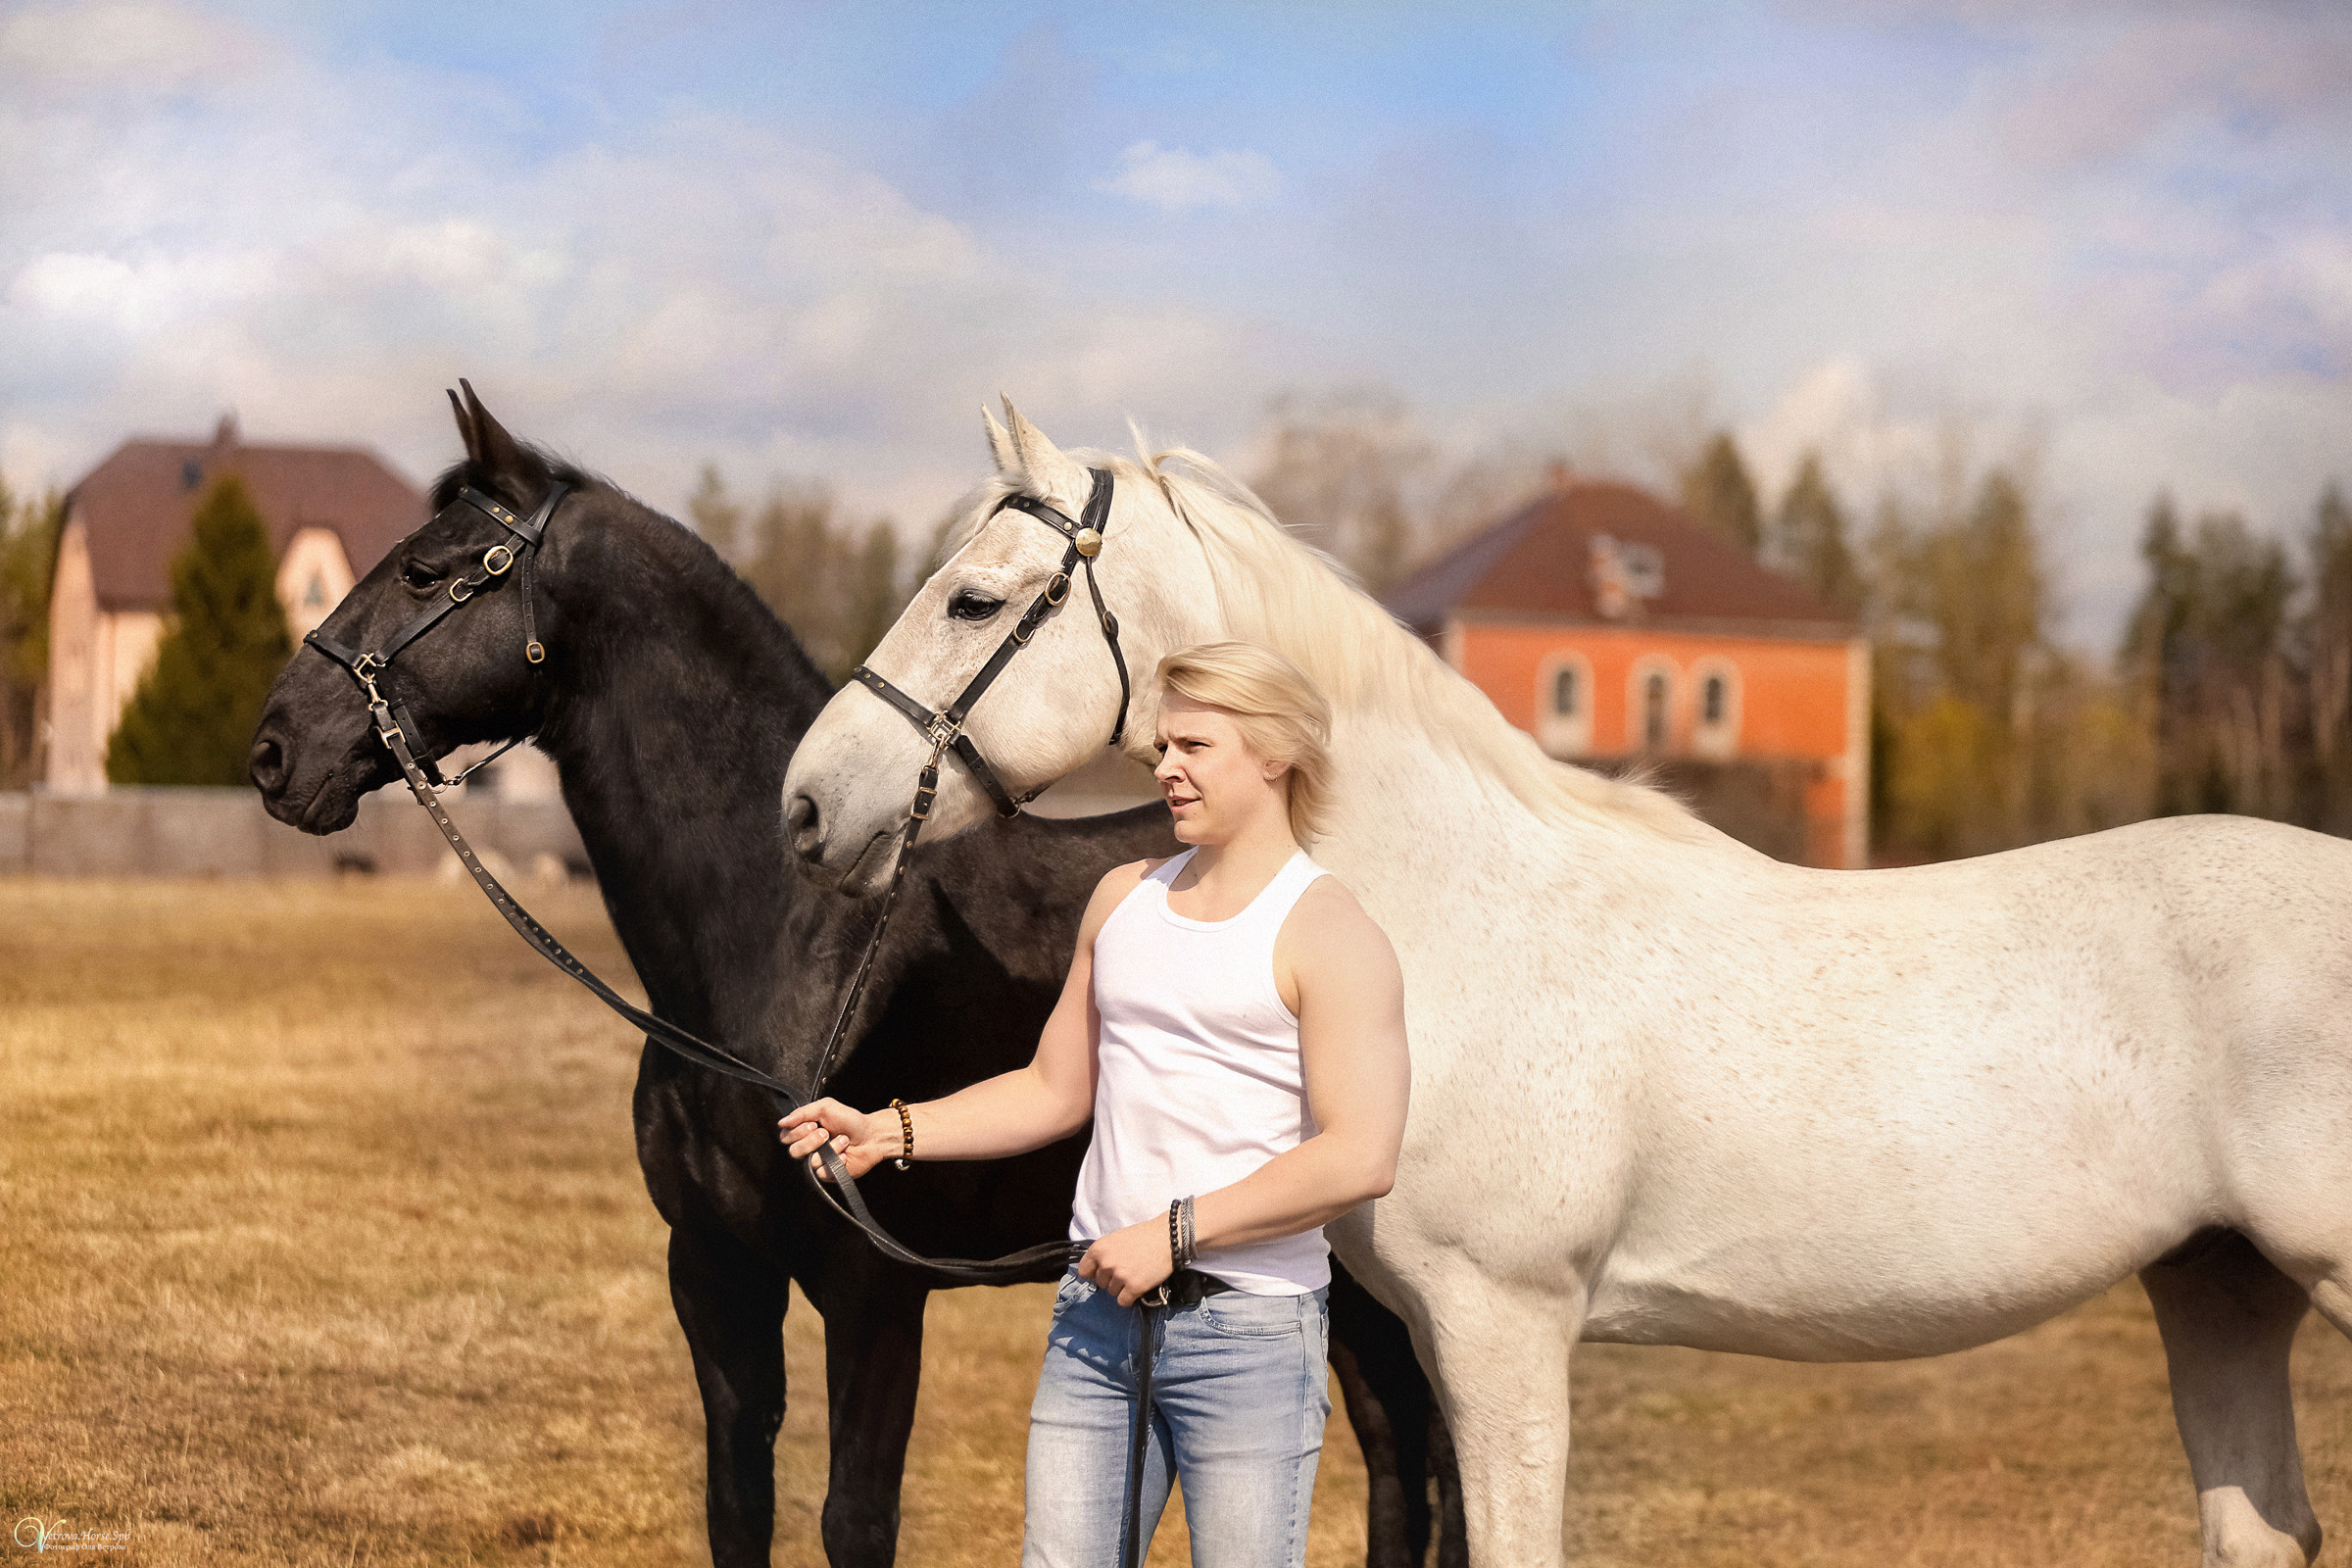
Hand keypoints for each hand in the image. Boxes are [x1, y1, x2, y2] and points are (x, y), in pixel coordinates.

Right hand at [778, 1098, 892, 1180]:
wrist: (872, 1136)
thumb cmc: (850, 1121)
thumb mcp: (826, 1107)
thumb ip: (802, 1113)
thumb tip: (782, 1122)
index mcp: (804, 1131)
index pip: (785, 1136)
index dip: (797, 1131)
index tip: (813, 1124)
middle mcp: (808, 1147)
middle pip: (793, 1151)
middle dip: (811, 1140)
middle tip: (826, 1133)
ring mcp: (818, 1161)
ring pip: (809, 1162)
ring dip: (829, 1148)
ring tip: (842, 1141)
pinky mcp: (828, 1174)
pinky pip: (822, 1172)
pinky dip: (836, 1160)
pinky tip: (844, 1154)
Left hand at [1077, 1214, 1173, 1306]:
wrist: (1167, 1238)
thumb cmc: (1143, 1236)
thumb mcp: (1116, 1239)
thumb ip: (1103, 1254)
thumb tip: (1094, 1271)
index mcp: (1098, 1249)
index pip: (1084, 1271)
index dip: (1094, 1272)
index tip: (1104, 1272)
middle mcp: (1106, 1263)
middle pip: (1100, 1283)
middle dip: (1112, 1279)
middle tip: (1127, 1268)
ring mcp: (1120, 1276)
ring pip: (1112, 1292)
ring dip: (1123, 1287)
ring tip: (1136, 1274)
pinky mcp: (1134, 1288)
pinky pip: (1123, 1301)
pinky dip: (1130, 1297)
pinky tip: (1139, 1285)